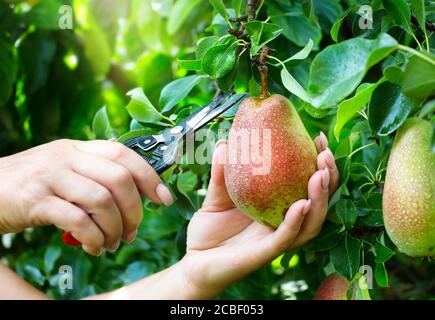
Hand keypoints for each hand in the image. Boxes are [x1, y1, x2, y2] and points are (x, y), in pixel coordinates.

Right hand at [0, 139, 172, 254]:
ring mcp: (50, 176)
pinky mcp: (35, 199)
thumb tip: (132, 197)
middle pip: (119, 179)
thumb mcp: (63, 170)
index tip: (165, 199)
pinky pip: (77, 220)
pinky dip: (92, 238)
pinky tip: (93, 247)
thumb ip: (93, 176)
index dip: (150, 176)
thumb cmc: (31, 184)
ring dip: (114, 229)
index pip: (124, 154)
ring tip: (111, 244)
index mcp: (78, 148)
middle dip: (135, 211)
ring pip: (101, 201)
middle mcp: (67, 157)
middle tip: (132, 233)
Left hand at [180, 133, 338, 297]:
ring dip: (320, 199)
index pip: (305, 184)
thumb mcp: (215, 196)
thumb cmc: (209, 231)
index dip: (317, 163)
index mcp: (277, 208)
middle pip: (317, 202)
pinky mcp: (266, 253)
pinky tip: (302, 203)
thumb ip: (221, 172)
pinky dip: (296, 221)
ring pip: (310, 222)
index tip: (319, 138)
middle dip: (328, 178)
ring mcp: (276, 239)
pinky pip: (286, 237)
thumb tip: (225, 143)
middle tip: (326, 154)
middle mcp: (283, 223)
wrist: (194, 261)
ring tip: (321, 174)